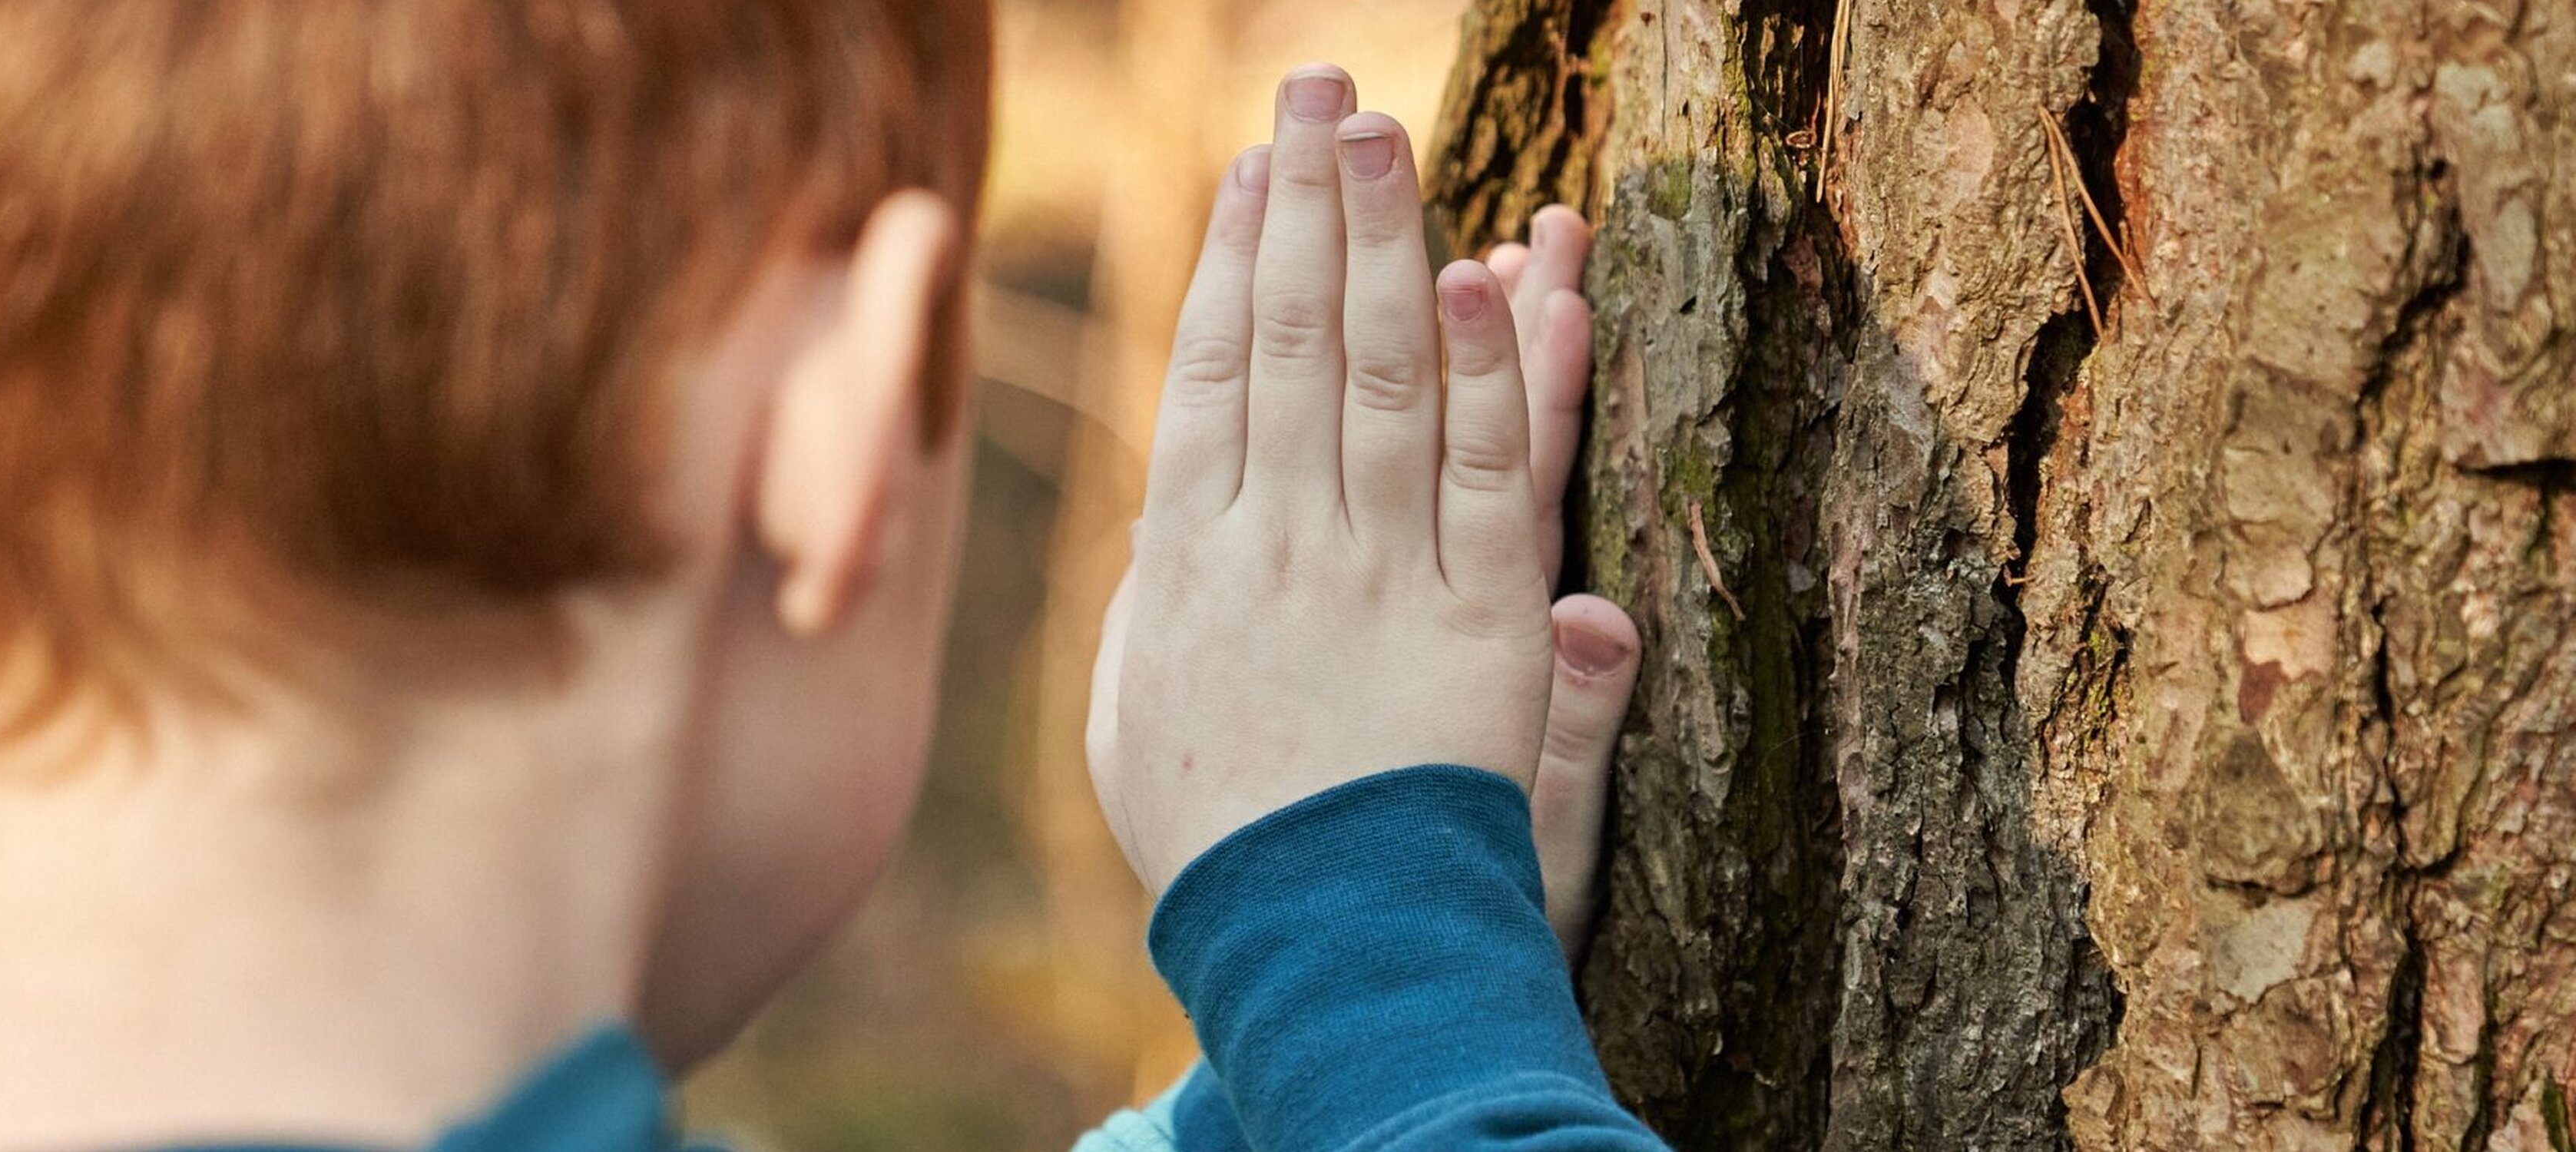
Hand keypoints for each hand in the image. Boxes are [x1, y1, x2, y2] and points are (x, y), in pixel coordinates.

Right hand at [1083, 65, 1642, 949]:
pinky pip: (1481, 472)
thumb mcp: (1138, 721)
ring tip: (1386, 130)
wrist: (1319, 939)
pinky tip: (1485, 279)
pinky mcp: (1480, 615)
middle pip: (1286, 341)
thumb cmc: (1219, 840)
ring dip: (1383, 242)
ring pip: (1378, 375)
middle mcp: (1278, 541)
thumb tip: (1157, 528)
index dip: (1227, 260)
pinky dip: (1485, 373)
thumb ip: (1150, 612)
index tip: (1245, 170)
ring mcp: (1378, 570)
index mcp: (1189, 560)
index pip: (1207, 373)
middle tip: (1320, 90)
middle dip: (1303, 205)